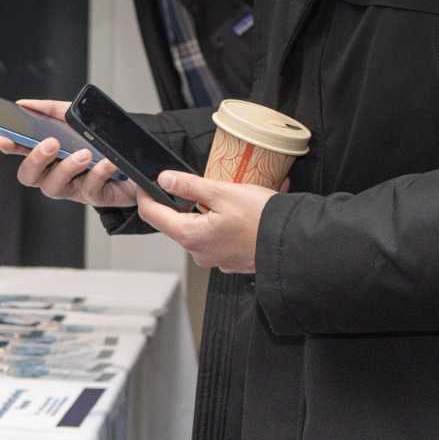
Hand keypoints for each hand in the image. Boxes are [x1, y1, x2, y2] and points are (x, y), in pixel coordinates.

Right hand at [0, 99, 140, 208]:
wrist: (140, 161)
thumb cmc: (103, 143)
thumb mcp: (78, 120)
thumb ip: (52, 110)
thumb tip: (24, 104)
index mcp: (48, 154)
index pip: (20, 150)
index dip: (8, 146)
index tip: (3, 137)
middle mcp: (55, 172)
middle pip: (29, 175)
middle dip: (36, 159)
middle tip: (51, 143)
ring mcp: (72, 186)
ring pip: (54, 186)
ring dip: (68, 167)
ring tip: (84, 153)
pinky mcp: (93, 196)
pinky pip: (90, 189)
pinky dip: (99, 172)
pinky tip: (107, 162)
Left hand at [134, 172, 277, 272]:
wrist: (294, 243)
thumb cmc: (262, 219)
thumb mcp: (223, 193)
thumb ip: (189, 186)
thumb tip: (165, 179)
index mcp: (190, 236)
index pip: (152, 215)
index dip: (146, 196)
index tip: (145, 183)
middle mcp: (198, 252)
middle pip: (177, 222)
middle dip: (186, 202)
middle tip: (204, 185)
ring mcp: (214, 258)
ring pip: (199, 229)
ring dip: (208, 212)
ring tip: (232, 198)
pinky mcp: (229, 260)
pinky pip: (218, 238)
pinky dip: (224, 223)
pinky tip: (241, 213)